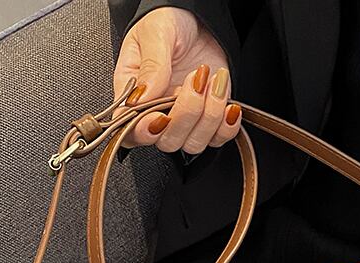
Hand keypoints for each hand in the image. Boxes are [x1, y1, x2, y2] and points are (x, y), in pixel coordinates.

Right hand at [113, 7, 240, 152]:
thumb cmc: (170, 22)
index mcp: (134, 95)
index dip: (144, 133)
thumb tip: (142, 98)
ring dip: (209, 116)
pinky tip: (228, 103)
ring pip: (194, 144)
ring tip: (213, 80)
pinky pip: (218, 139)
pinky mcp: (208, 121)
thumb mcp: (156, 33)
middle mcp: (157, 113)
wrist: (200, 21)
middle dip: (186, 114)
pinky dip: (227, 126)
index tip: (161, 117)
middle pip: (168, 141)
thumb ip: (151, 66)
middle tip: (196, 79)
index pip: (131, 131)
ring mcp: (184, 120)